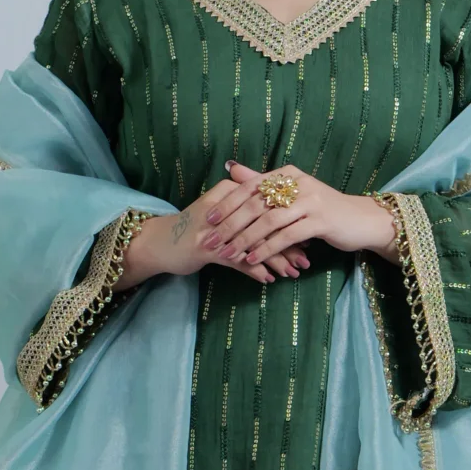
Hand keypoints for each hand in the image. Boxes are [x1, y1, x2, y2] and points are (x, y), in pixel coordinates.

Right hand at [117, 178, 308, 290]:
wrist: (161, 242)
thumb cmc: (197, 229)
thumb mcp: (224, 214)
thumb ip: (250, 213)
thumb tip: (284, 222)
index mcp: (231, 191)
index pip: (268, 205)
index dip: (290, 223)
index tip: (309, 237)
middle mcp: (225, 206)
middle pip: (266, 224)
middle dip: (289, 245)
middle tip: (307, 260)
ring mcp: (215, 227)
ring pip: (255, 243)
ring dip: (276, 260)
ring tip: (294, 272)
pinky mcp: (206, 247)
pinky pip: (238, 260)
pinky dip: (255, 270)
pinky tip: (269, 279)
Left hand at [207, 161, 399, 271]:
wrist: (361, 220)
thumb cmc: (323, 209)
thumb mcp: (292, 192)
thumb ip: (262, 183)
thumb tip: (231, 169)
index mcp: (287, 173)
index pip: (250, 187)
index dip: (228, 204)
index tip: (209, 219)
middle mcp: (298, 183)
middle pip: (256, 204)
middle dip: (230, 225)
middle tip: (211, 240)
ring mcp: (310, 201)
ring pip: (268, 221)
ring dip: (245, 240)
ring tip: (228, 254)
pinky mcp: (320, 221)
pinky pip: (286, 236)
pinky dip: (267, 249)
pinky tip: (254, 260)